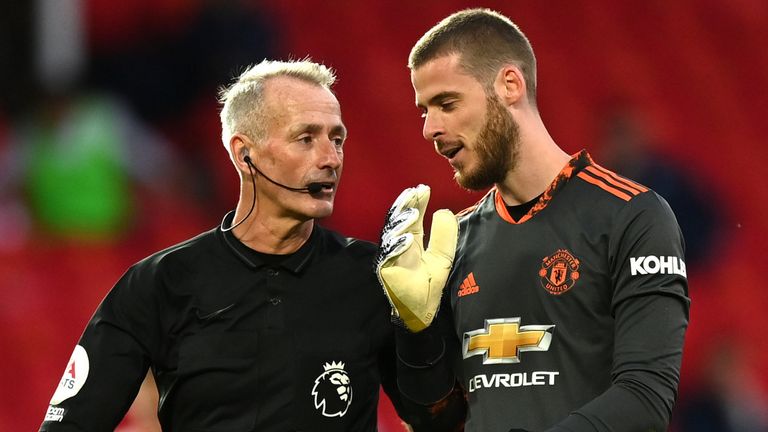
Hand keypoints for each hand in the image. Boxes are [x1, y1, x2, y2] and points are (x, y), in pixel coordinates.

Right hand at [376, 184, 457, 331]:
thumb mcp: (442, 257)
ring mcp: (390, 257)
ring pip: (391, 235)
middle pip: (397, 221)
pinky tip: (408, 239)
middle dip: (404, 206)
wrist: (421, 311)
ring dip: (401, 223)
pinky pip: (390, 256)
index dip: (416, 202)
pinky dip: (398, 246)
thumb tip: (444, 211)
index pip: (411, 217)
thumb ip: (444, 236)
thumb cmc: (429, 284)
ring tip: (413, 213)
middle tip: (414, 193)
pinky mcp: (386, 270)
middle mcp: (397, 246)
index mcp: (410, 240)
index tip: (424, 189)